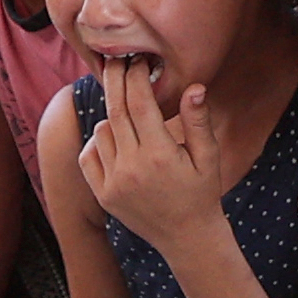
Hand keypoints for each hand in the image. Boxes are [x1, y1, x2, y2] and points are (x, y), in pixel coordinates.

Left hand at [76, 75, 243, 254]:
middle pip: (115, 110)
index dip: (135, 77)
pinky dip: (98, 141)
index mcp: (160, 155)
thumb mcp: (208, 157)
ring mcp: (114, 183)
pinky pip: (89, 155)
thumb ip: (198, 121)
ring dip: (112, 115)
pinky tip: (115, 139)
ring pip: (101, 130)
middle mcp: (133, 168)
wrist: (186, 237)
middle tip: (115, 61)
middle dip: (115, 80)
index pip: (140, 104)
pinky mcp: (103, 194)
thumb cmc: (201, 192)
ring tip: (127, 112)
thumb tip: (195, 87)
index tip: (137, 60)